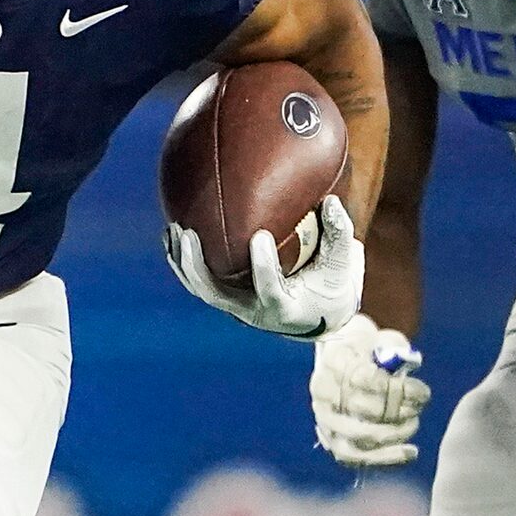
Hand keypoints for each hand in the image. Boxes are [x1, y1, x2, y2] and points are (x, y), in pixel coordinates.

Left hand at [166, 195, 363, 337]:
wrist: (316, 314)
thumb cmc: (331, 284)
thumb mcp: (342, 265)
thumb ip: (339, 235)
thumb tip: (330, 201)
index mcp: (284, 308)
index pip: (270, 289)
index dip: (262, 266)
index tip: (259, 236)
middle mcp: (254, 312)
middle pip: (217, 295)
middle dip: (198, 267)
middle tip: (189, 235)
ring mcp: (237, 307)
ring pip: (201, 289)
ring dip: (183, 262)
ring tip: (173, 229)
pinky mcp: (227, 298)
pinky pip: (199, 282)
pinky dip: (183, 261)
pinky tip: (172, 234)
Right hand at [310, 312, 430, 466]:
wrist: (341, 353)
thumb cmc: (369, 346)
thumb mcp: (382, 338)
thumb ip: (395, 351)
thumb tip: (408, 368)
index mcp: (335, 360)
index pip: (366, 380)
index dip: (398, 390)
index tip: (422, 392)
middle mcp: (323, 389)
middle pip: (363, 409)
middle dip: (397, 412)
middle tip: (417, 409)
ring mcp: (323, 415)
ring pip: (357, 438)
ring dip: (392, 436)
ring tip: (412, 426)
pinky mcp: (329, 436)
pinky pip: (354, 456)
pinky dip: (384, 457)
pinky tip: (409, 452)